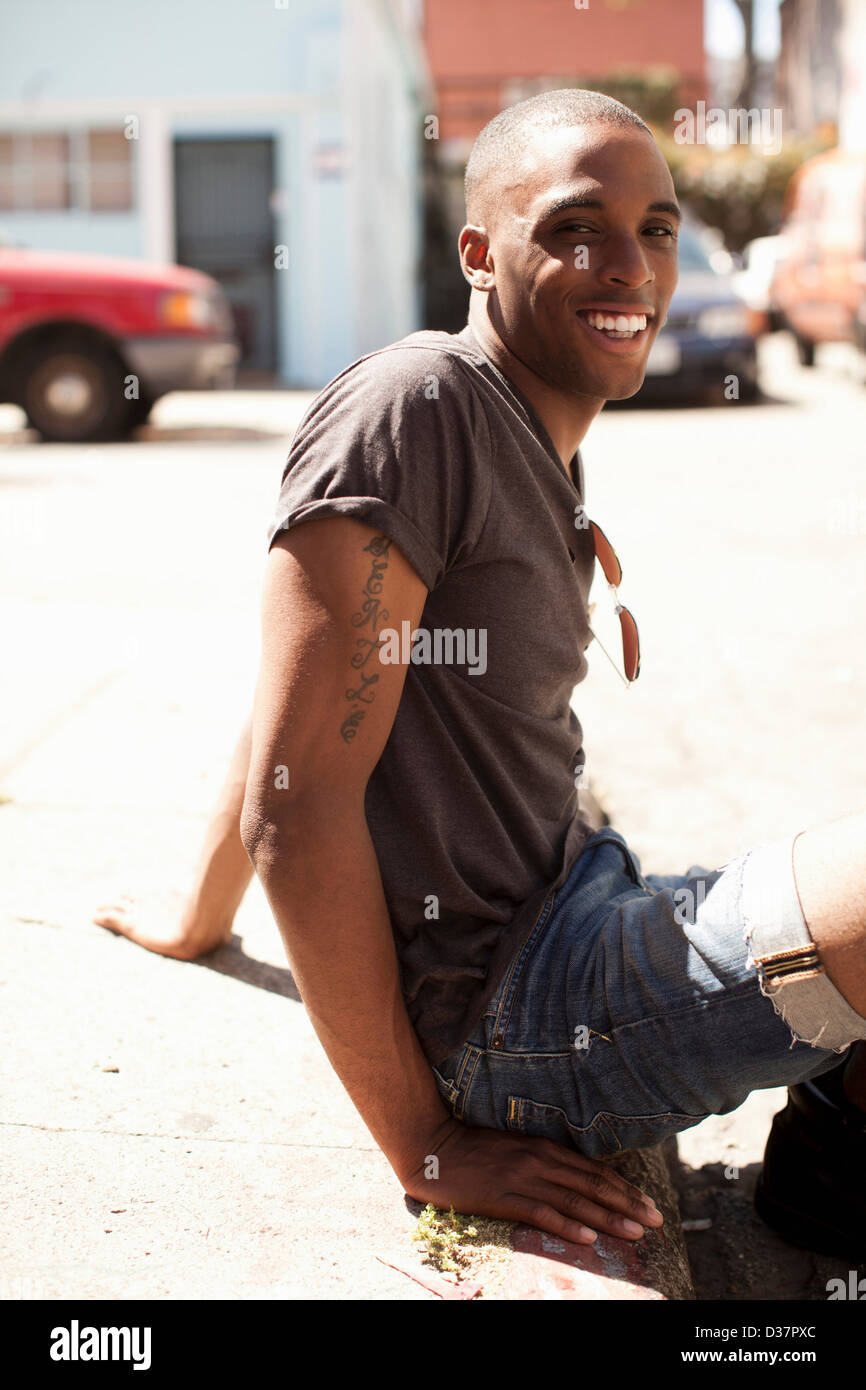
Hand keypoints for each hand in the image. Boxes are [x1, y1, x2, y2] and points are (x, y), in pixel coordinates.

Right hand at [401, 1116, 663, 1244]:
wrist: (433, 1146)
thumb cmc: (474, 1149)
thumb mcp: (516, 1149)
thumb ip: (545, 1161)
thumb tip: (578, 1180)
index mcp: (545, 1148)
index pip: (594, 1170)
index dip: (624, 1188)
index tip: (648, 1203)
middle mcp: (540, 1160)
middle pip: (593, 1184)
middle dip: (628, 1204)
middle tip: (655, 1221)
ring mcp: (522, 1178)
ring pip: (575, 1200)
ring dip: (608, 1217)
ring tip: (635, 1232)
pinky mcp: (503, 1196)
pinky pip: (541, 1213)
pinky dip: (568, 1225)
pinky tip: (588, 1236)